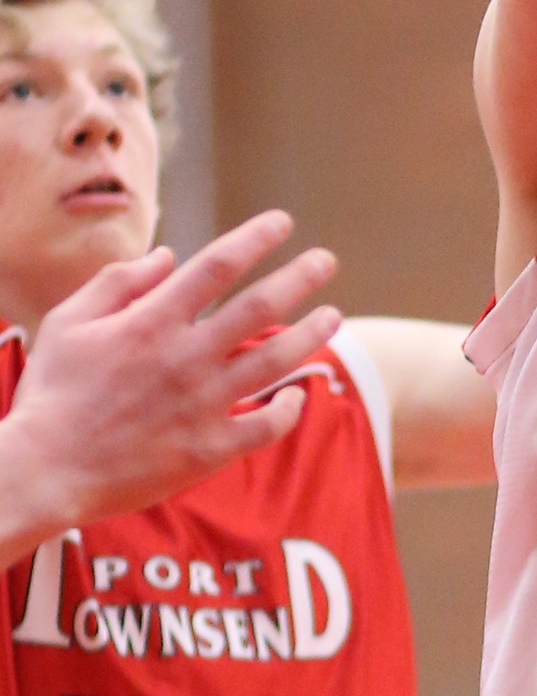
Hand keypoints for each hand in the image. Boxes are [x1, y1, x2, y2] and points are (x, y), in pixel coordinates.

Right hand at [3, 212, 339, 551]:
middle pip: (260, 307)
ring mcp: (201, 404)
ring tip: (334, 317)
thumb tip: (167, 255)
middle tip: (326, 260)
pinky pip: (264, 426)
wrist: (42, 473)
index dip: (256, 238)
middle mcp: (186, 357)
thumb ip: (118, 283)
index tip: (283, 222)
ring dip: (311, 335)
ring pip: (275, 361)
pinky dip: (288, 409)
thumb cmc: (51, 394)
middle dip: (301, 277)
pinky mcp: (208, 450)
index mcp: (152, 321)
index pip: (218, 265)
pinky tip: (296, 395)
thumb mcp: (69, 323)